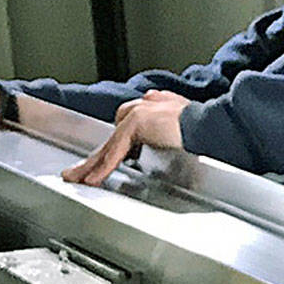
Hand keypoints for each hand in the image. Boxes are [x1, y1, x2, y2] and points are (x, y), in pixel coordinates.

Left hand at [62, 90, 190, 185]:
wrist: (208, 123)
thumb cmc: (201, 123)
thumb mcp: (180, 115)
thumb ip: (166, 111)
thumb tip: (155, 104)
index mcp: (150, 106)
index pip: (123, 129)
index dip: (111, 149)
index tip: (100, 163)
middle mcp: (140, 107)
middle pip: (111, 138)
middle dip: (93, 158)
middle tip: (76, 173)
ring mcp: (136, 114)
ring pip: (109, 145)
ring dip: (92, 165)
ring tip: (78, 179)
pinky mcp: (136, 123)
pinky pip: (116, 151)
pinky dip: (105, 166)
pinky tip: (95, 178)